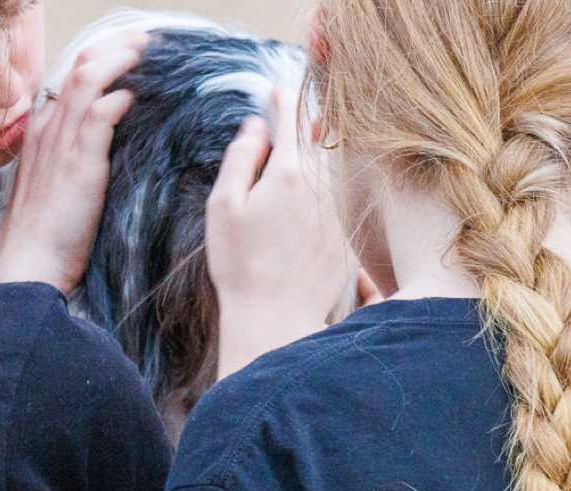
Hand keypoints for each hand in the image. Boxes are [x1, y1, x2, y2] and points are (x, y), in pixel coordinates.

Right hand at [0, 30, 149, 293]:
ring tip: (146, 51)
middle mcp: (48, 130)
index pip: (69, 79)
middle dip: (114, 48)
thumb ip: (76, 162)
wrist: (27, 264)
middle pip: (79, 67)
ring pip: (87, 80)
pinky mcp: (77, 163)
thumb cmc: (45, 238)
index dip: (99, 60)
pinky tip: (135, 95)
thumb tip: (105, 146)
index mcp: (41, 134)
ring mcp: (60, 144)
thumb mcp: (57, 190)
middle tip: (144, 42)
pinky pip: (98, 114)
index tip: (128, 55)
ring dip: (120, 60)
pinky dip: (118, 97)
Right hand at [208, 83, 354, 378]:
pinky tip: (314, 208)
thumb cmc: (240, 265)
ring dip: (321, 161)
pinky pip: (340, 206)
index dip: (284, 101)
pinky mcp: (346, 241)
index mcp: (288, 174)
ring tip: (307, 159)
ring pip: (333, 173)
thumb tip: (257, 127)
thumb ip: (240, 159)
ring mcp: (338, 215)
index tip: (280, 90)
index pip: (290, 121)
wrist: (274, 319)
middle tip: (299, 118)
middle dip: (308, 126)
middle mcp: (321, 189)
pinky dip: (330, 196)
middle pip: (319, 143)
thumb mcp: (224, 206)